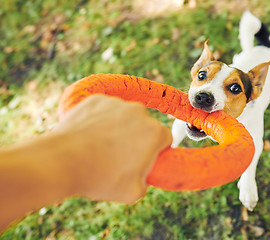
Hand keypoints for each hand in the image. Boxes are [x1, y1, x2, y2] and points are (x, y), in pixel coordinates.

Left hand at [55, 95, 171, 202]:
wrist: (62, 161)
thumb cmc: (100, 177)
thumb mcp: (133, 192)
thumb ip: (146, 181)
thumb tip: (143, 175)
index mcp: (154, 133)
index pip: (165, 138)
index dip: (157, 150)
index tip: (145, 158)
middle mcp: (139, 112)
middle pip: (145, 125)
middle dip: (138, 138)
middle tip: (121, 155)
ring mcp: (117, 103)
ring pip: (124, 116)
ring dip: (118, 127)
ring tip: (100, 147)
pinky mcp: (97, 99)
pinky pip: (104, 109)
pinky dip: (100, 119)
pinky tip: (89, 136)